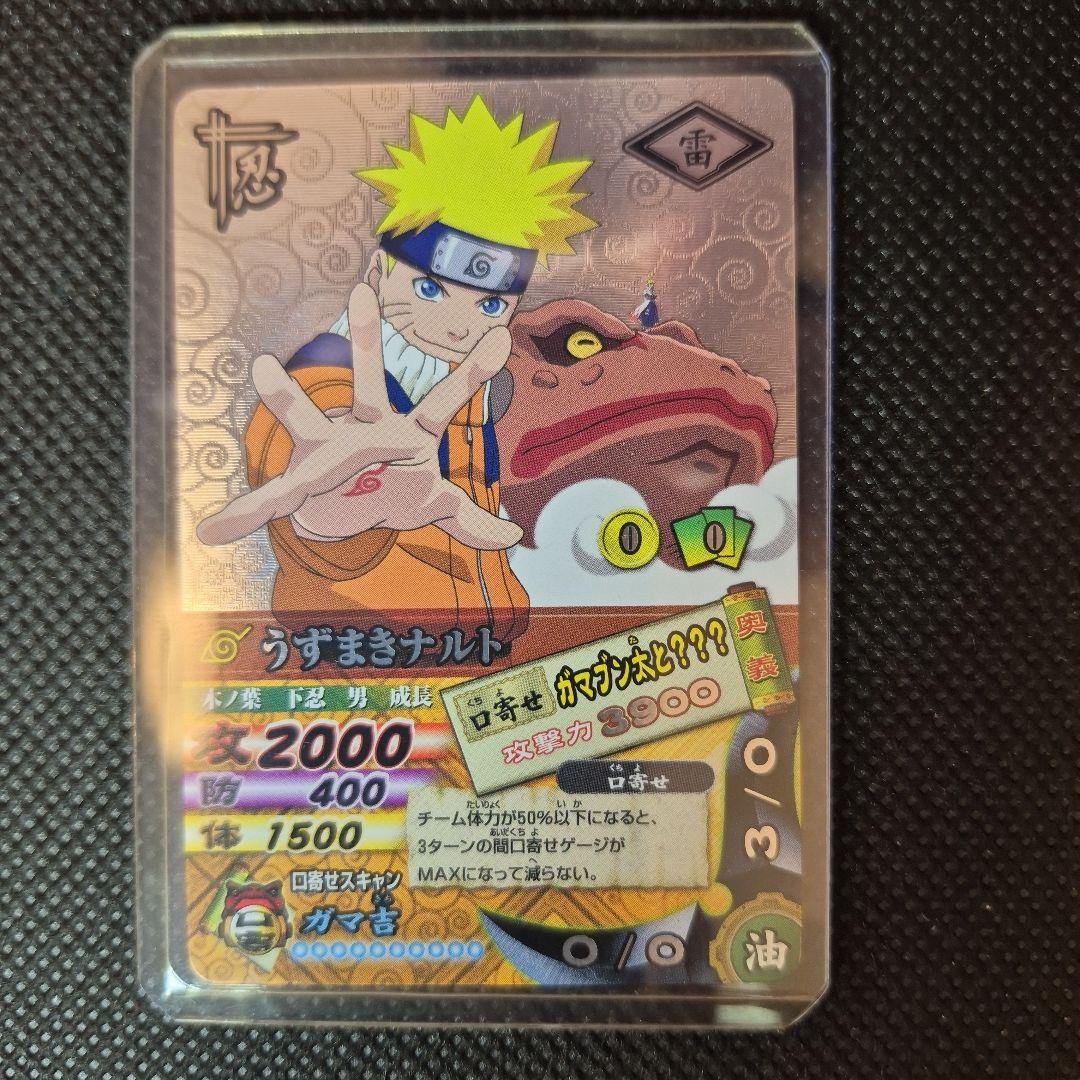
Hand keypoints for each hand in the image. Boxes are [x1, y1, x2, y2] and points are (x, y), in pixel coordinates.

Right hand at [196, 283, 521, 550]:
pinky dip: (245, 515)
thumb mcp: (436, 508)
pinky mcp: (299, 480)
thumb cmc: (395, 492)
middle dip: (365, 338)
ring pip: (306, 415)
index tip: (500, 338)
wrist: (346, 509)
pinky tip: (214, 528)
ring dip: (285, 394)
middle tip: (363, 290)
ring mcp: (329, 449)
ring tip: (261, 365)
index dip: (473, 374)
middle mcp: (367, 430)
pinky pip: (270, 500)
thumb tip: (515, 539)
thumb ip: (473, 522)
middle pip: (370, 382)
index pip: (446, 401)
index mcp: (408, 437)